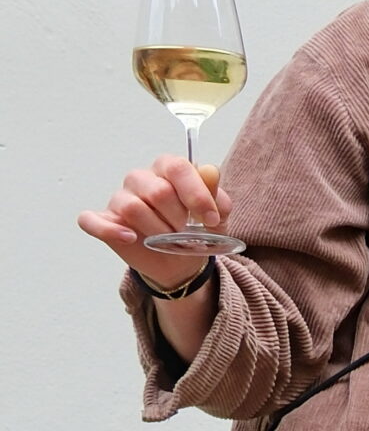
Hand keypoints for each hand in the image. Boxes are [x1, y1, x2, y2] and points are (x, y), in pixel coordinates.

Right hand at [76, 157, 233, 292]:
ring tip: (166, 240)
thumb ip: (216, 195)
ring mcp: (119, 199)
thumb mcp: (216, 217)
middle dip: (178, 218)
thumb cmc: (197, 233)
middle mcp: (141, 179)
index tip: (210, 219)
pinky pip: (91, 221)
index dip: (196, 194)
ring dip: (156, 231)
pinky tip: (130, 238)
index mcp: (168, 169)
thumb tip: (210, 171)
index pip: (177, 167)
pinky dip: (109, 231)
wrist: (180, 263)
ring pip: (132, 207)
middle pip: (157, 191)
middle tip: (185, 232)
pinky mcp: (103, 220)